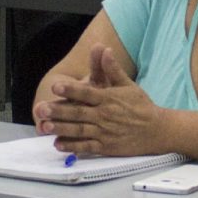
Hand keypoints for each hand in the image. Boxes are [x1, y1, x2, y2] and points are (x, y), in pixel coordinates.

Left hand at [34, 44, 164, 156]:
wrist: (156, 130)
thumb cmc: (141, 106)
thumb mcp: (128, 84)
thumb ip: (113, 69)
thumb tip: (105, 50)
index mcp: (109, 99)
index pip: (86, 93)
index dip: (70, 90)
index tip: (55, 87)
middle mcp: (105, 116)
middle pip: (78, 113)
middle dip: (59, 111)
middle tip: (41, 109)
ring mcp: (105, 132)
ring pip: (79, 131)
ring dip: (61, 129)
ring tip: (44, 127)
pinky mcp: (106, 147)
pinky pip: (87, 147)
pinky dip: (72, 147)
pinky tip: (58, 144)